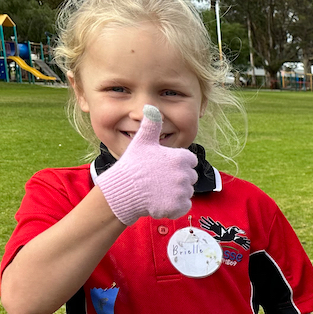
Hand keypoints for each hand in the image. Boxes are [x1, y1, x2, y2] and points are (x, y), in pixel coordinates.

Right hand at [95, 105, 197, 224]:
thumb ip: (151, 125)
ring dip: (175, 192)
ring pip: (186, 192)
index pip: (190, 161)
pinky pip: (184, 206)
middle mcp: (185, 174)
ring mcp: (182, 191)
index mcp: (181, 158)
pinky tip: (161, 201)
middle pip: (189, 177)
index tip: (163, 166)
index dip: (178, 163)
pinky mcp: (178, 206)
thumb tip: (151, 107)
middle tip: (159, 179)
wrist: (122, 191)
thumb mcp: (142, 142)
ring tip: (157, 190)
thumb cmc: (132, 165)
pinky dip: (175, 206)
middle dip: (178, 178)